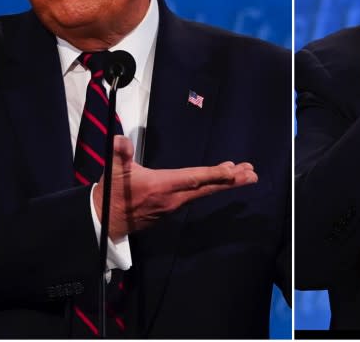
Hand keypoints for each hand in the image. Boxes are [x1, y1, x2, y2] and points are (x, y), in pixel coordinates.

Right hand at [93, 135, 258, 238]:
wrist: (107, 221)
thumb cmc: (113, 192)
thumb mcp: (115, 170)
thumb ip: (119, 153)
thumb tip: (119, 139)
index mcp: (162, 186)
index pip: (193, 178)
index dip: (214, 174)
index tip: (233, 170)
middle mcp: (173, 198)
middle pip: (207, 188)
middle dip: (232, 180)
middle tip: (253, 173)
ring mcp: (174, 205)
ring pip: (205, 192)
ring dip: (226, 183)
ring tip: (246, 174)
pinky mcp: (173, 209)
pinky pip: (198, 195)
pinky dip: (213, 186)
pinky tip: (223, 179)